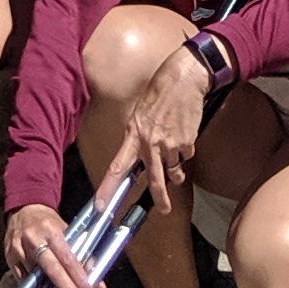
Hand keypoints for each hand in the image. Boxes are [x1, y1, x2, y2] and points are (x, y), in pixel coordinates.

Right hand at [6, 199, 96, 287]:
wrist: (23, 210)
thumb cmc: (49, 222)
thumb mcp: (67, 230)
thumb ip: (82, 255)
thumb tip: (99, 283)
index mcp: (51, 229)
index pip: (67, 257)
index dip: (78, 276)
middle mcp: (33, 239)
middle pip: (52, 270)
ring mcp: (19, 249)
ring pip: (37, 277)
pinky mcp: (9, 258)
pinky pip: (24, 279)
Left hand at [122, 47, 208, 213]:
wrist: (183, 78)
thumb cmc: (160, 92)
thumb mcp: (141, 114)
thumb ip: (139, 137)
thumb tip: (140, 158)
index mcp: (134, 134)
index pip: (117, 166)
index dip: (108, 188)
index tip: (101, 206)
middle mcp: (151, 142)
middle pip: (154, 179)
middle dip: (160, 198)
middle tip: (163, 209)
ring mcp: (170, 143)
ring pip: (174, 170)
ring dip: (176, 171)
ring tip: (177, 161)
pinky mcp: (187, 142)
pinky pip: (186, 156)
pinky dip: (185, 151)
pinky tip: (184, 134)